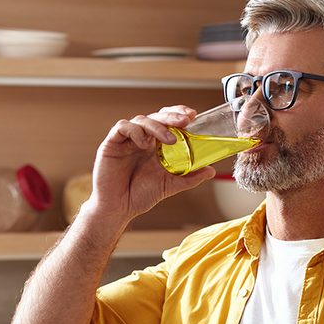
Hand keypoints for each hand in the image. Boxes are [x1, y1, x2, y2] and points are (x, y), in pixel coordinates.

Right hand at [86, 105, 215, 224]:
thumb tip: (211, 170)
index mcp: (155, 145)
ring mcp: (127, 140)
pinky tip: (143, 143)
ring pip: (141, 120)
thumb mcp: (170, 185)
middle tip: (185, 120)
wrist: (118, 209)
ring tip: (170, 140)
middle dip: (172, 116)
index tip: (192, 115)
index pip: (167, 121)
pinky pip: (122, 127)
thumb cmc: (139, 195)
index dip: (178, 114)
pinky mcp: (111, 144)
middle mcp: (141, 139)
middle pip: (156, 117)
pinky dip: (135, 131)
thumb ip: (189, 177)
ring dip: (157, 126)